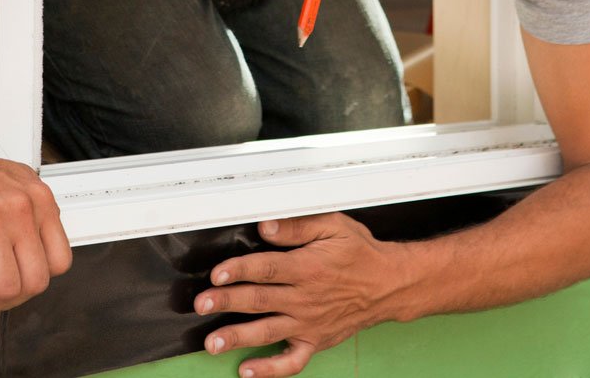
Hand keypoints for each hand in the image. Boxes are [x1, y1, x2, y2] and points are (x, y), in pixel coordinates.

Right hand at [0, 146, 72, 320]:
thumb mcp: (15, 184)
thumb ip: (33, 214)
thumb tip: (38, 252)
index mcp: (39, 200)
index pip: (59, 261)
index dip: (36, 282)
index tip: (18, 288)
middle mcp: (20, 209)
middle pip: (34, 281)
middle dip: (9, 302)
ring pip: (4, 288)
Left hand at [194, 213, 409, 377]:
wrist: (388, 284)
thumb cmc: (360, 253)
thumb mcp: (334, 227)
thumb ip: (298, 226)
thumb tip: (265, 226)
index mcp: (308, 268)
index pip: (267, 269)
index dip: (239, 271)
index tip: (218, 274)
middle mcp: (306, 299)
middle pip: (260, 300)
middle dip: (228, 302)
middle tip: (202, 304)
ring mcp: (309, 324)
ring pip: (268, 332)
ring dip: (238, 337)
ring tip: (212, 343)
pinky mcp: (315, 342)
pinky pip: (291, 362)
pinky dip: (270, 370)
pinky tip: (247, 370)